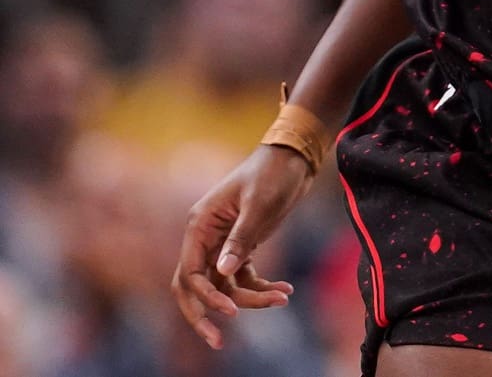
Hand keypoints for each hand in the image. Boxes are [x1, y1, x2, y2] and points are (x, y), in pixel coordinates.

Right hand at [171, 146, 308, 348]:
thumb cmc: (273, 174)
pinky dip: (261, 288)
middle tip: (219, 343)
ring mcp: (222, 244)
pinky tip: (286, 290)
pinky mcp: (242, 247)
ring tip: (283, 298)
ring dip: (250, 299)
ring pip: (225, 286)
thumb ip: (241, 239)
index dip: (205, 297)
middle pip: (194, 287)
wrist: (295, 157)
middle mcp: (205, 238)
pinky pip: (244, 278)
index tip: (230, 312)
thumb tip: (222, 274)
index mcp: (200, 226)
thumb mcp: (258, 205)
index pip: (189, 273)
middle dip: (206, 314)